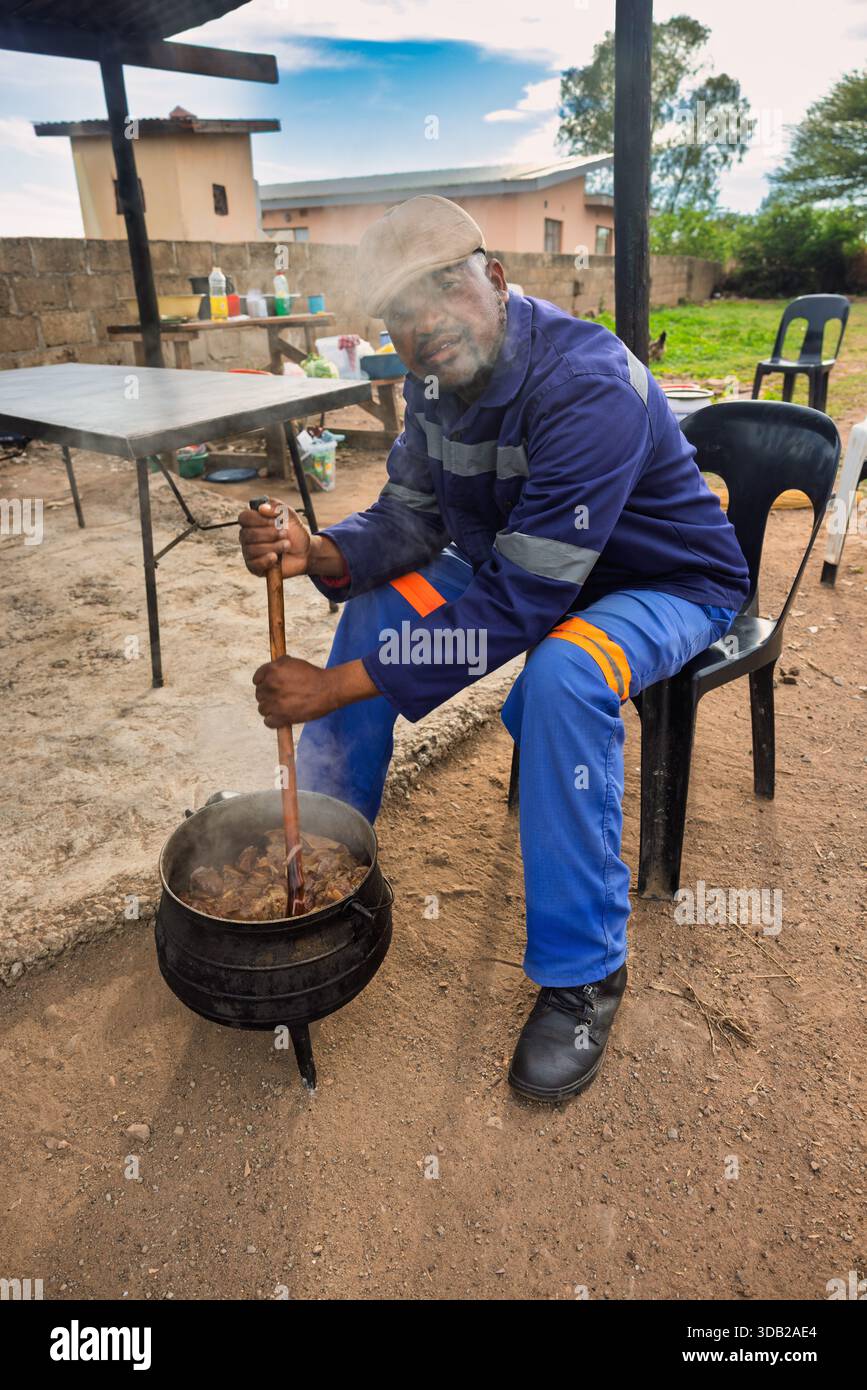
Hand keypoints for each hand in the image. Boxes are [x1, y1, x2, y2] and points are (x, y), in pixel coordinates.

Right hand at [238, 498, 309, 578]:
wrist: (305, 552)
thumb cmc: (294, 532)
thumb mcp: (290, 515)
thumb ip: (277, 507)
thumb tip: (262, 508)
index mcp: (253, 522)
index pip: (244, 518)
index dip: (258, 519)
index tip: (275, 521)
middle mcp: (247, 537)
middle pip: (247, 534)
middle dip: (269, 534)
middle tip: (285, 534)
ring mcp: (250, 552)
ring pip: (252, 549)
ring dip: (273, 546)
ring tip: (287, 545)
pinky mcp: (255, 567)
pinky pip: (254, 564)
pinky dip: (266, 560)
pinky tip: (276, 558)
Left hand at [253, 656, 377, 725]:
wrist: (328, 689)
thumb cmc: (313, 675)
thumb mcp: (294, 662)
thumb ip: (279, 664)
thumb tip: (271, 666)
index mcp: (272, 671)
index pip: (257, 679)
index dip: (262, 683)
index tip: (269, 687)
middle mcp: (271, 685)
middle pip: (259, 694)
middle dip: (267, 696)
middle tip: (280, 697)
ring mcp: (275, 702)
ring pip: (262, 709)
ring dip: (270, 709)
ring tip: (282, 707)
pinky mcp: (281, 717)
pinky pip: (268, 722)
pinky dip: (273, 721)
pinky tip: (281, 718)